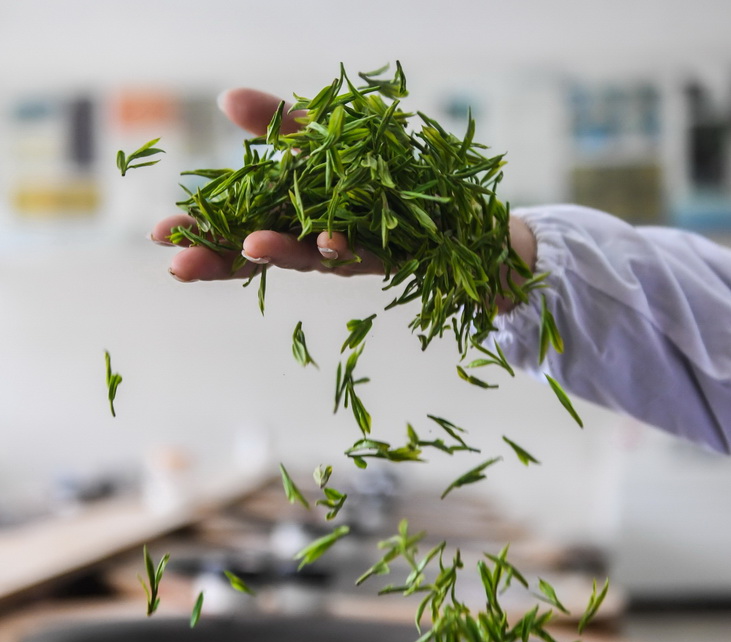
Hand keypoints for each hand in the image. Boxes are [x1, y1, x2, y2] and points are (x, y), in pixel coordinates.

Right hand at [150, 88, 383, 281]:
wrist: (437, 189)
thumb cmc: (368, 166)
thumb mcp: (315, 134)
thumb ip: (273, 121)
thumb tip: (227, 97)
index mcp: (281, 216)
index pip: (229, 231)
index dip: (197, 237)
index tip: (158, 237)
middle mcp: (304, 240)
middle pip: (254, 258)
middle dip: (217, 260)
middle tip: (179, 265)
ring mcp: (340, 252)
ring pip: (305, 259)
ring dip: (279, 252)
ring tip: (252, 246)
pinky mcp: (382, 254)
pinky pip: (359, 254)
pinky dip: (343, 246)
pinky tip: (327, 239)